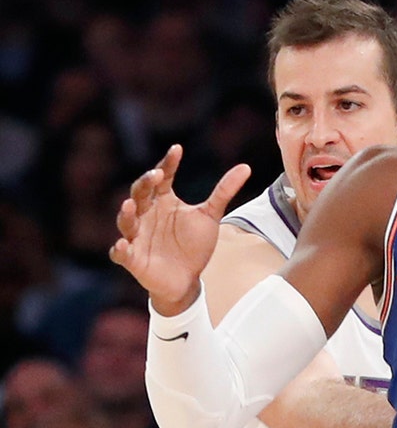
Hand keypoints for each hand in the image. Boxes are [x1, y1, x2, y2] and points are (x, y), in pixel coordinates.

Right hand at [109, 145, 250, 315]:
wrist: (188, 278)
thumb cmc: (194, 244)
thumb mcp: (210, 215)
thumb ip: (224, 191)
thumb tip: (246, 167)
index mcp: (163, 201)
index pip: (162, 178)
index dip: (168, 163)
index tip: (177, 149)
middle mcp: (146, 214)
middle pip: (140, 193)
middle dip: (145, 184)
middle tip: (156, 174)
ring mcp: (137, 236)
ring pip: (127, 221)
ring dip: (126, 213)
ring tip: (130, 204)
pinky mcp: (133, 258)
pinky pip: (121, 252)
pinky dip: (120, 248)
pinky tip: (122, 244)